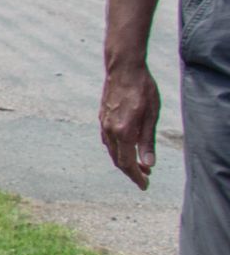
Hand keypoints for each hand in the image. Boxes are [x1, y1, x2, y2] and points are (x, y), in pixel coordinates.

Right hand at [101, 59, 159, 189]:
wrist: (123, 68)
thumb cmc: (142, 89)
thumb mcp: (151, 116)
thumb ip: (148, 142)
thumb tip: (148, 164)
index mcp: (123, 132)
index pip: (127, 163)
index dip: (136, 177)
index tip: (145, 185)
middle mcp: (110, 131)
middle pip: (117, 160)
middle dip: (131, 171)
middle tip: (145, 177)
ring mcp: (103, 124)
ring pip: (111, 151)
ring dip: (124, 160)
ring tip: (139, 164)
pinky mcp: (102, 118)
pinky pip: (107, 141)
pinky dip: (117, 150)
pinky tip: (125, 147)